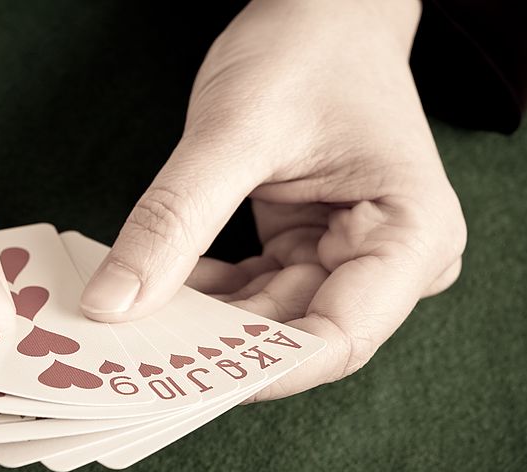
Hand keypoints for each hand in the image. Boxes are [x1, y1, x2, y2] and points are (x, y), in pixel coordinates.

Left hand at [80, 0, 465, 400]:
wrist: (324, 7)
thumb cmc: (307, 47)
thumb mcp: (232, 131)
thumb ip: (174, 221)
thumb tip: (113, 304)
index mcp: (412, 236)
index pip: (338, 338)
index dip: (259, 370)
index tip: (181, 380)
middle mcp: (393, 260)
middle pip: (298, 335)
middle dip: (217, 348)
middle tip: (134, 358)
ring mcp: (351, 258)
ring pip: (267, 321)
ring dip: (202, 325)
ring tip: (132, 325)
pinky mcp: (313, 250)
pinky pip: (253, 294)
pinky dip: (206, 297)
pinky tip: (154, 292)